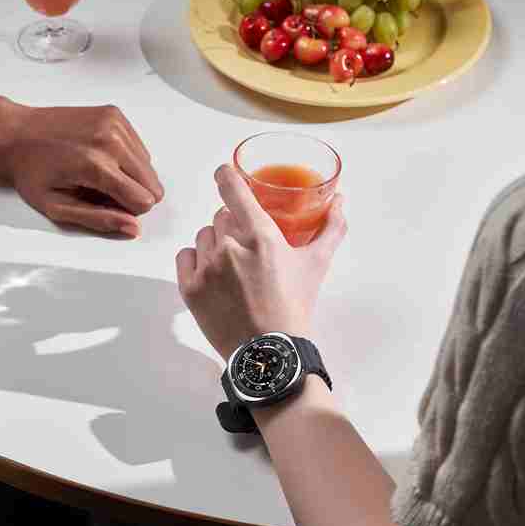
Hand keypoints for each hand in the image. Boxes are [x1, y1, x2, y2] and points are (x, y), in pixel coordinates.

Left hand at [0, 87, 163, 237]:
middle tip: (99, 191)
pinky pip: (139, 147)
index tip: (103, 205)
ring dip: (129, 175)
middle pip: (152, 184)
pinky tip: (100, 156)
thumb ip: (98, 219)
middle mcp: (110, 141)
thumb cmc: (30, 171)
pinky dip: (126, 157)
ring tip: (97, 172)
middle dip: (132, 194)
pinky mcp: (114, 114)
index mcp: (96, 166)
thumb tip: (133, 228)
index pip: (143, 201)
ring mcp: (114, 124)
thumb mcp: (57, 207)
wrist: (15, 133)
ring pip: (148, 166)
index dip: (126, 211)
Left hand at [175, 164, 346, 360]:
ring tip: (232, 267)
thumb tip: (339, 202)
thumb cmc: (294, 307)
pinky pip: (185, 257)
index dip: (226, 176)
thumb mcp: (316, 264)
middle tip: (246, 247)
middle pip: (221, 216)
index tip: (225, 173)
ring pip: (203, 236)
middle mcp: (230, 247)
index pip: (233, 189)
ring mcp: (207, 268)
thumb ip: (330, 228)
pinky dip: (196, 262)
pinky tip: (212, 275)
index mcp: (261, 236)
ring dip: (215, 244)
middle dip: (233, 225)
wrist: (269, 352)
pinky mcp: (190, 288)